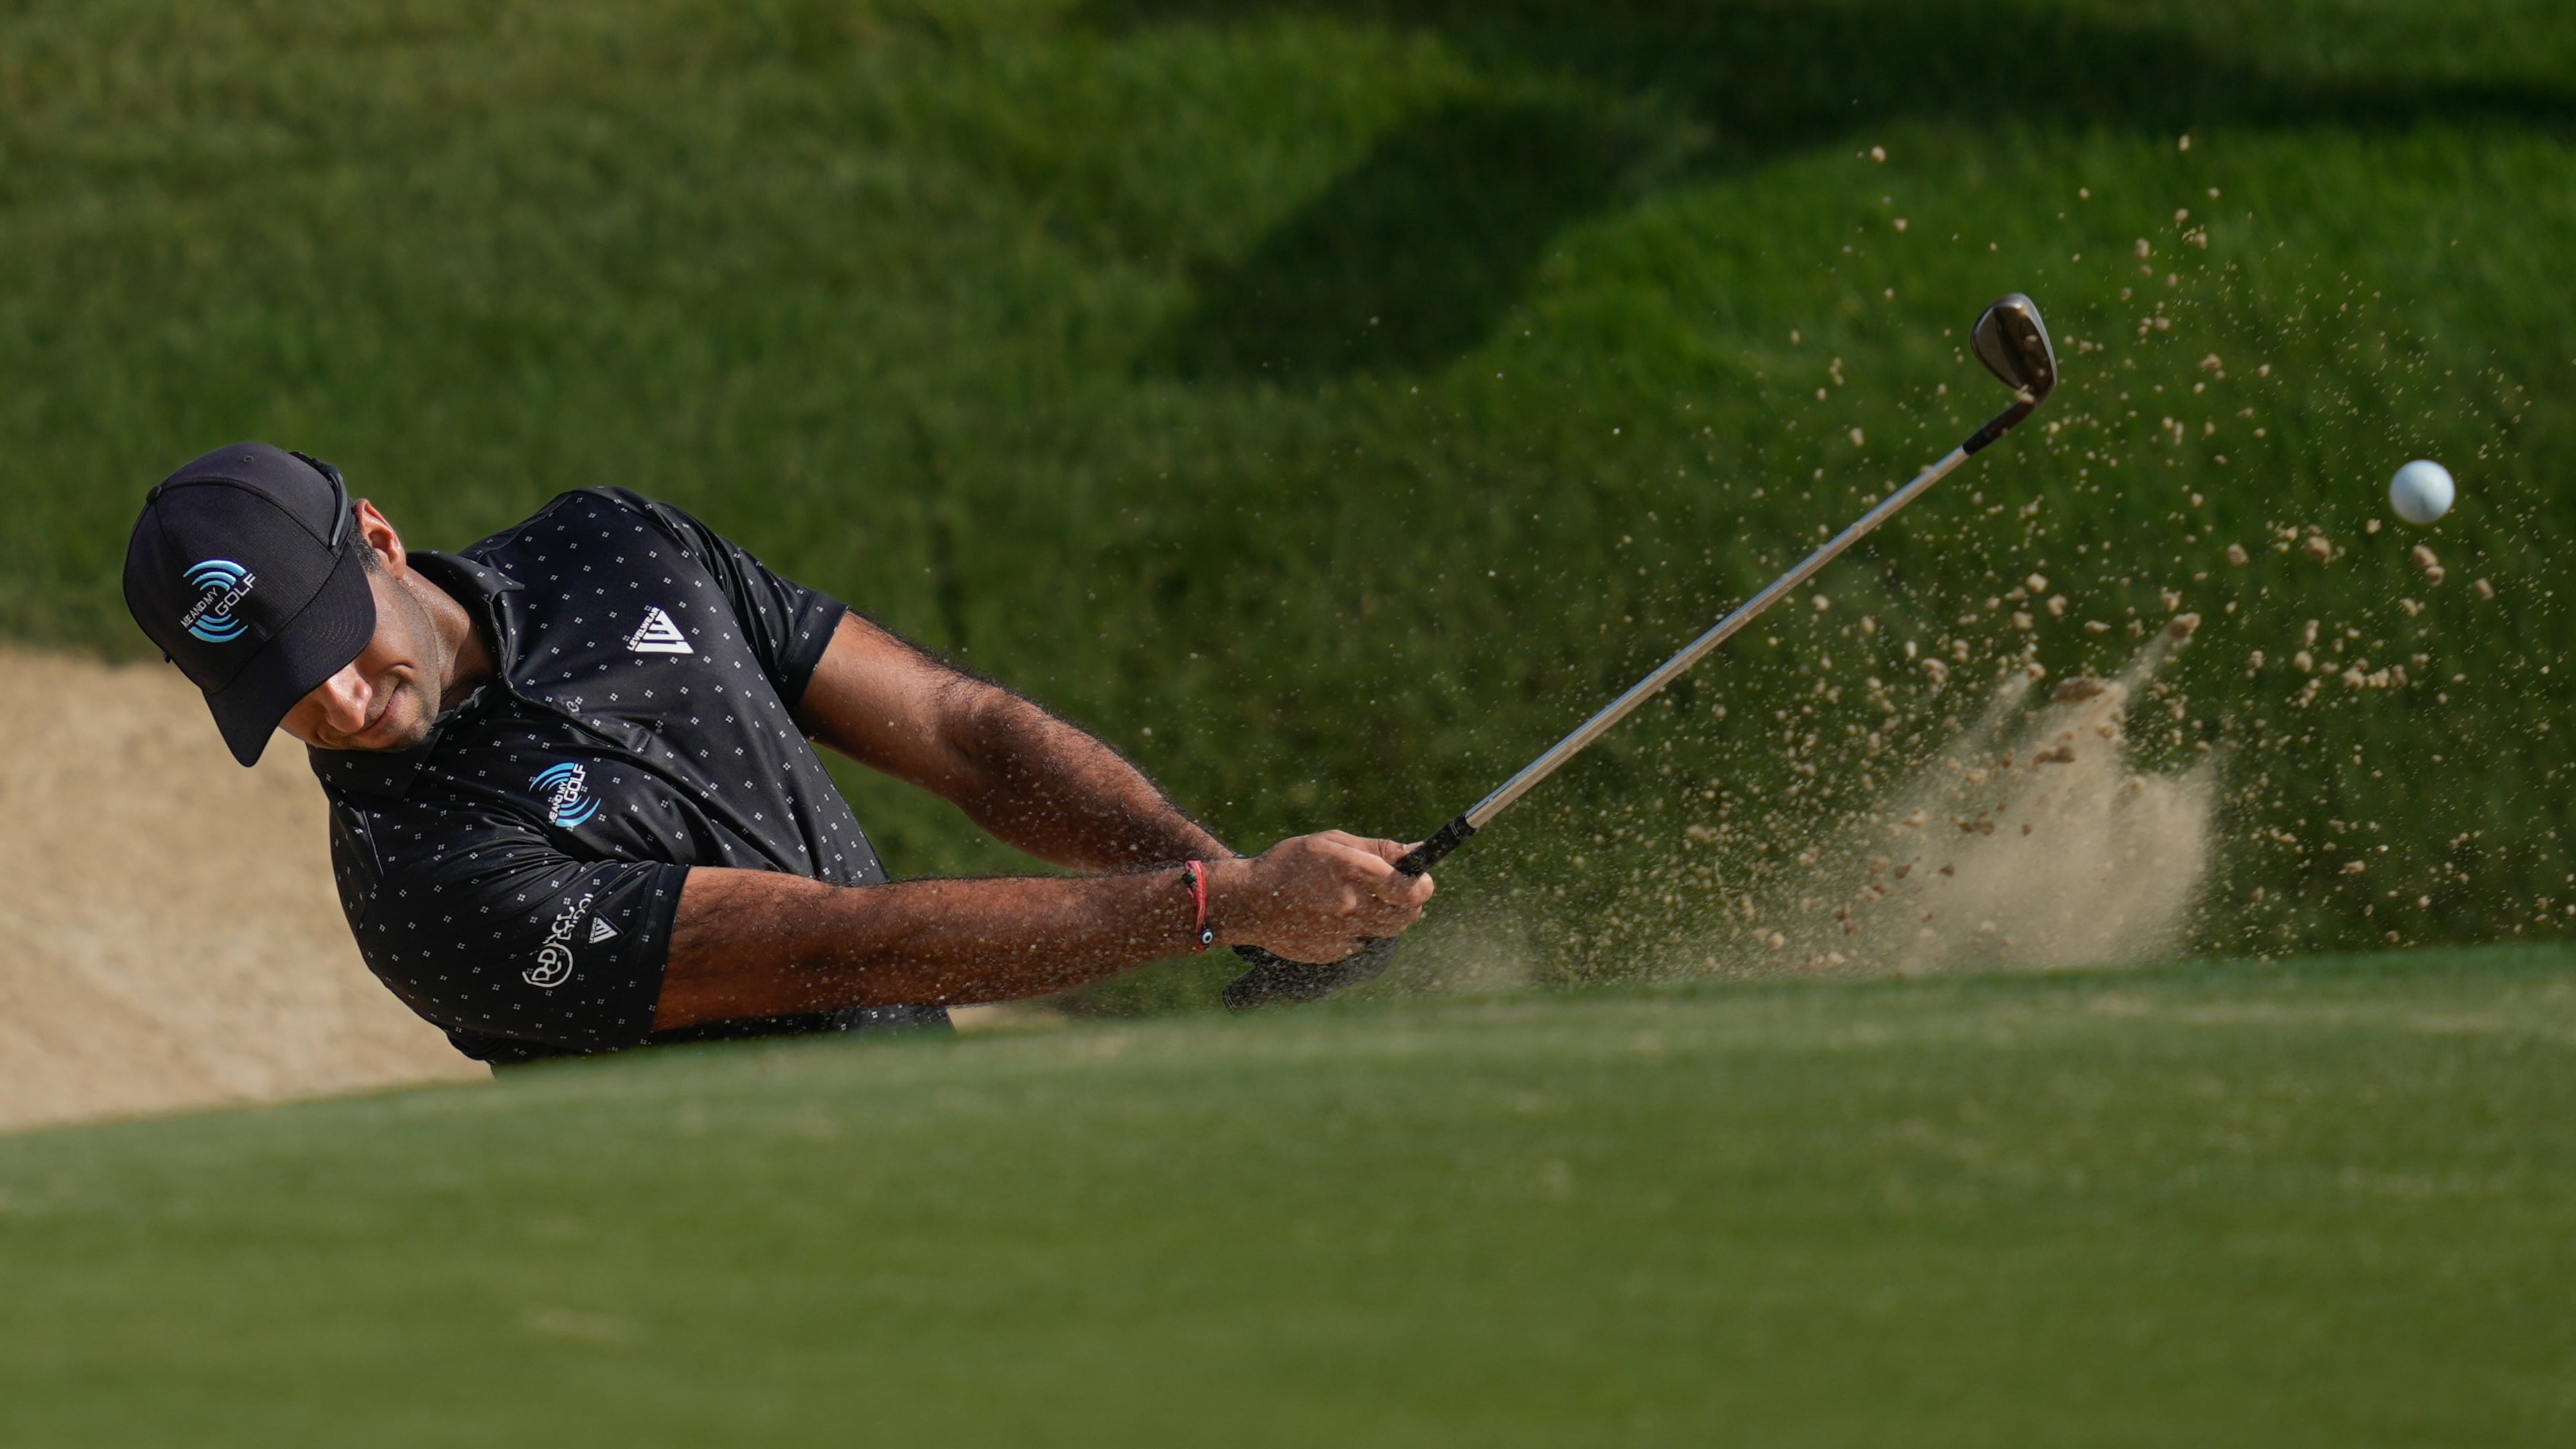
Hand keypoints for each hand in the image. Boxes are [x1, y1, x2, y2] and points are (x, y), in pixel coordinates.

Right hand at [1208, 831, 1434, 963]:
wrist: (1249, 901)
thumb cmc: (1291, 863)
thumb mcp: (1332, 842)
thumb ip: (1378, 849)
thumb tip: (1418, 851)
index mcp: (1352, 871)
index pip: (1410, 888)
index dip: (1423, 885)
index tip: (1422, 880)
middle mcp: (1350, 904)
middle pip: (1406, 914)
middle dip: (1410, 903)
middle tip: (1400, 892)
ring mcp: (1342, 932)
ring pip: (1388, 931)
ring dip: (1388, 917)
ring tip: (1367, 902)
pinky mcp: (1333, 952)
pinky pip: (1363, 944)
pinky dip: (1361, 932)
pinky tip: (1339, 918)